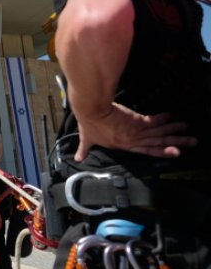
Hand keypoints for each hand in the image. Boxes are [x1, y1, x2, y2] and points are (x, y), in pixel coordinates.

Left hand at [74, 103, 196, 161]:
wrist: (91, 110)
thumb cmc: (88, 124)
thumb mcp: (87, 139)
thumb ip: (85, 149)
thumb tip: (77, 158)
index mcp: (123, 146)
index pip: (146, 151)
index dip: (161, 152)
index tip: (176, 153)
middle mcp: (132, 140)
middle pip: (158, 143)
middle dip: (176, 142)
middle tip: (192, 142)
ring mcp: (135, 130)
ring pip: (159, 132)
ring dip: (173, 130)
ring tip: (186, 129)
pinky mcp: (135, 120)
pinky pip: (152, 121)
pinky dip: (162, 118)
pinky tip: (170, 116)